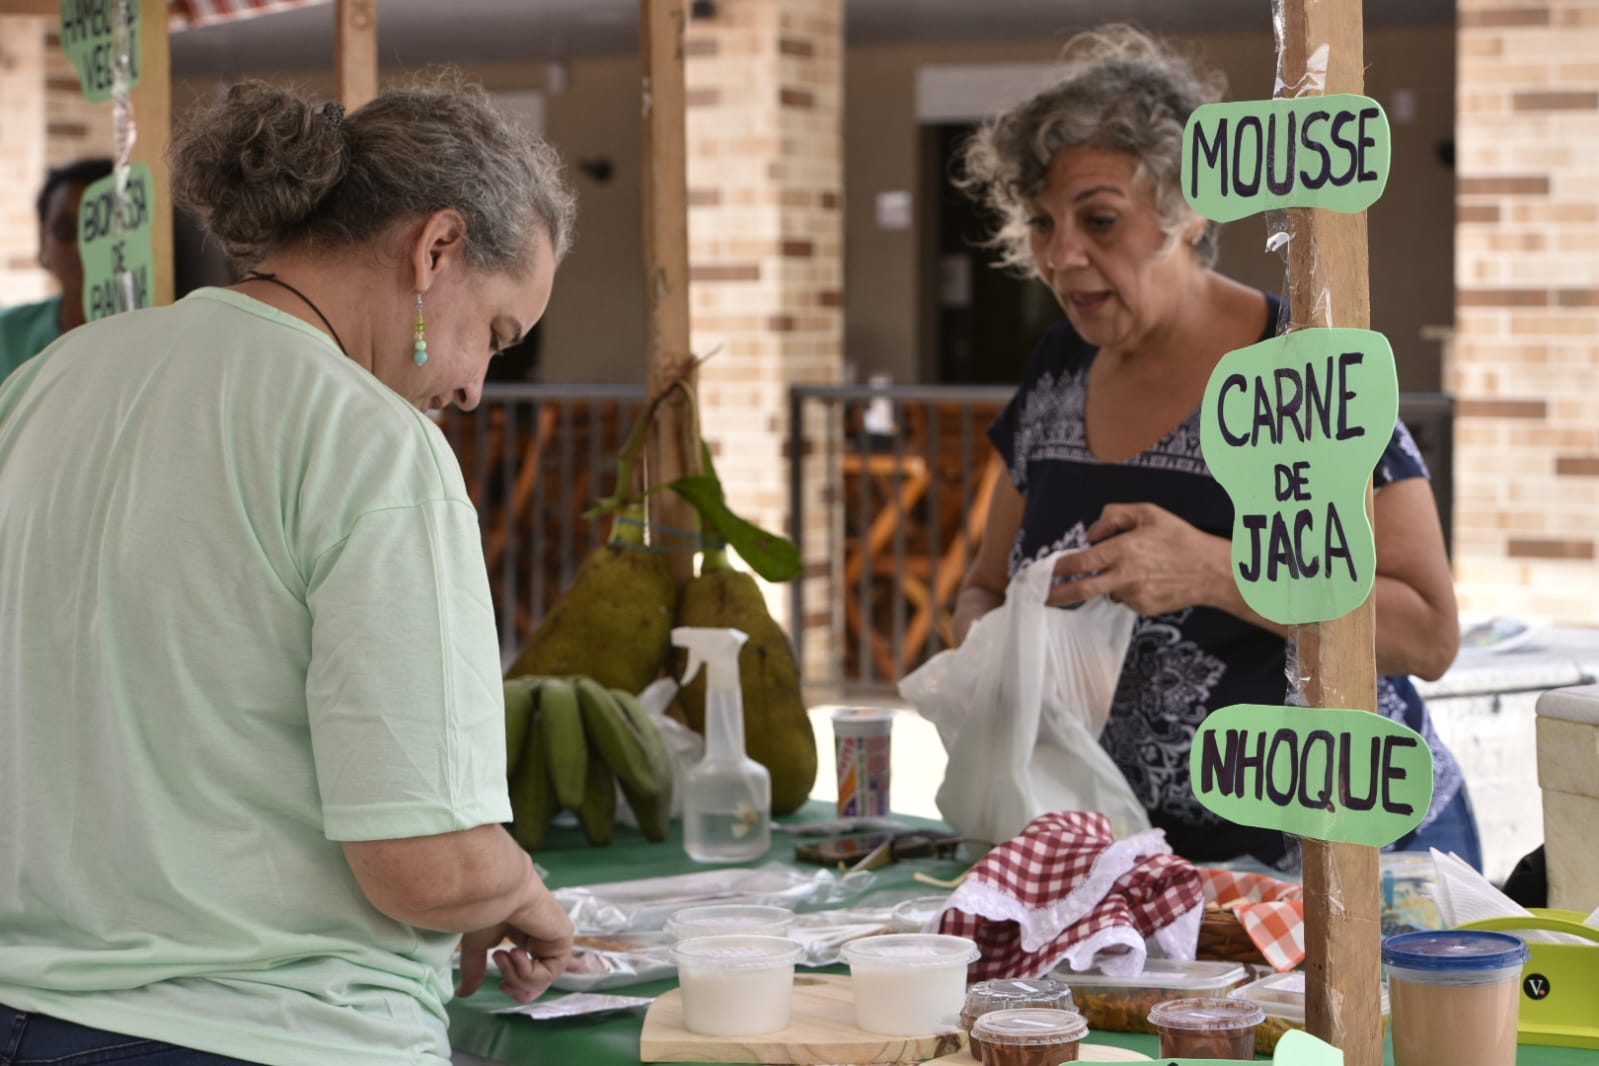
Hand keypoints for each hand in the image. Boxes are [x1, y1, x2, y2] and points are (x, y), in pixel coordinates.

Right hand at [456, 884, 572, 1002]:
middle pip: (540, 982)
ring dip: (516, 977)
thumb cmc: (486, 910)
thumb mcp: (477, 947)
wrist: (497, 891)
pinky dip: (527, 970)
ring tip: (501, 955)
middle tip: (504, 985)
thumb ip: (475, 970)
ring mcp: (554, 939)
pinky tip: (515, 951)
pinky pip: (550, 973)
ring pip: (543, 981)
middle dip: (520, 990)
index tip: (502, 986)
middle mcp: (543, 939)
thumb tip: (462, 994)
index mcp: (526, 937)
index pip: (534, 971)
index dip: (520, 987)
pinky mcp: (563, 940)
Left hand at [1047, 502, 1229, 615]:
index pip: (1080, 562)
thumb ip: (1114, 516)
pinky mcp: (1144, 609)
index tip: (1043, 571)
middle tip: (1041, 598)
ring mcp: (1134, 596)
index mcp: (1123, 550)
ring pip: (1107, 592)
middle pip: (1081, 590)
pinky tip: (1148, 579)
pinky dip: (1127, 590)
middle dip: (1056, 596)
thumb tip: (1091, 534)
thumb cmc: (1180, 538)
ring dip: (1108, 583)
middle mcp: (1125, 576)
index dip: (1057, 568)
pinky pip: (1125, 599)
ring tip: (1135, 569)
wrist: (1212, 571)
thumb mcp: (1149, 513)